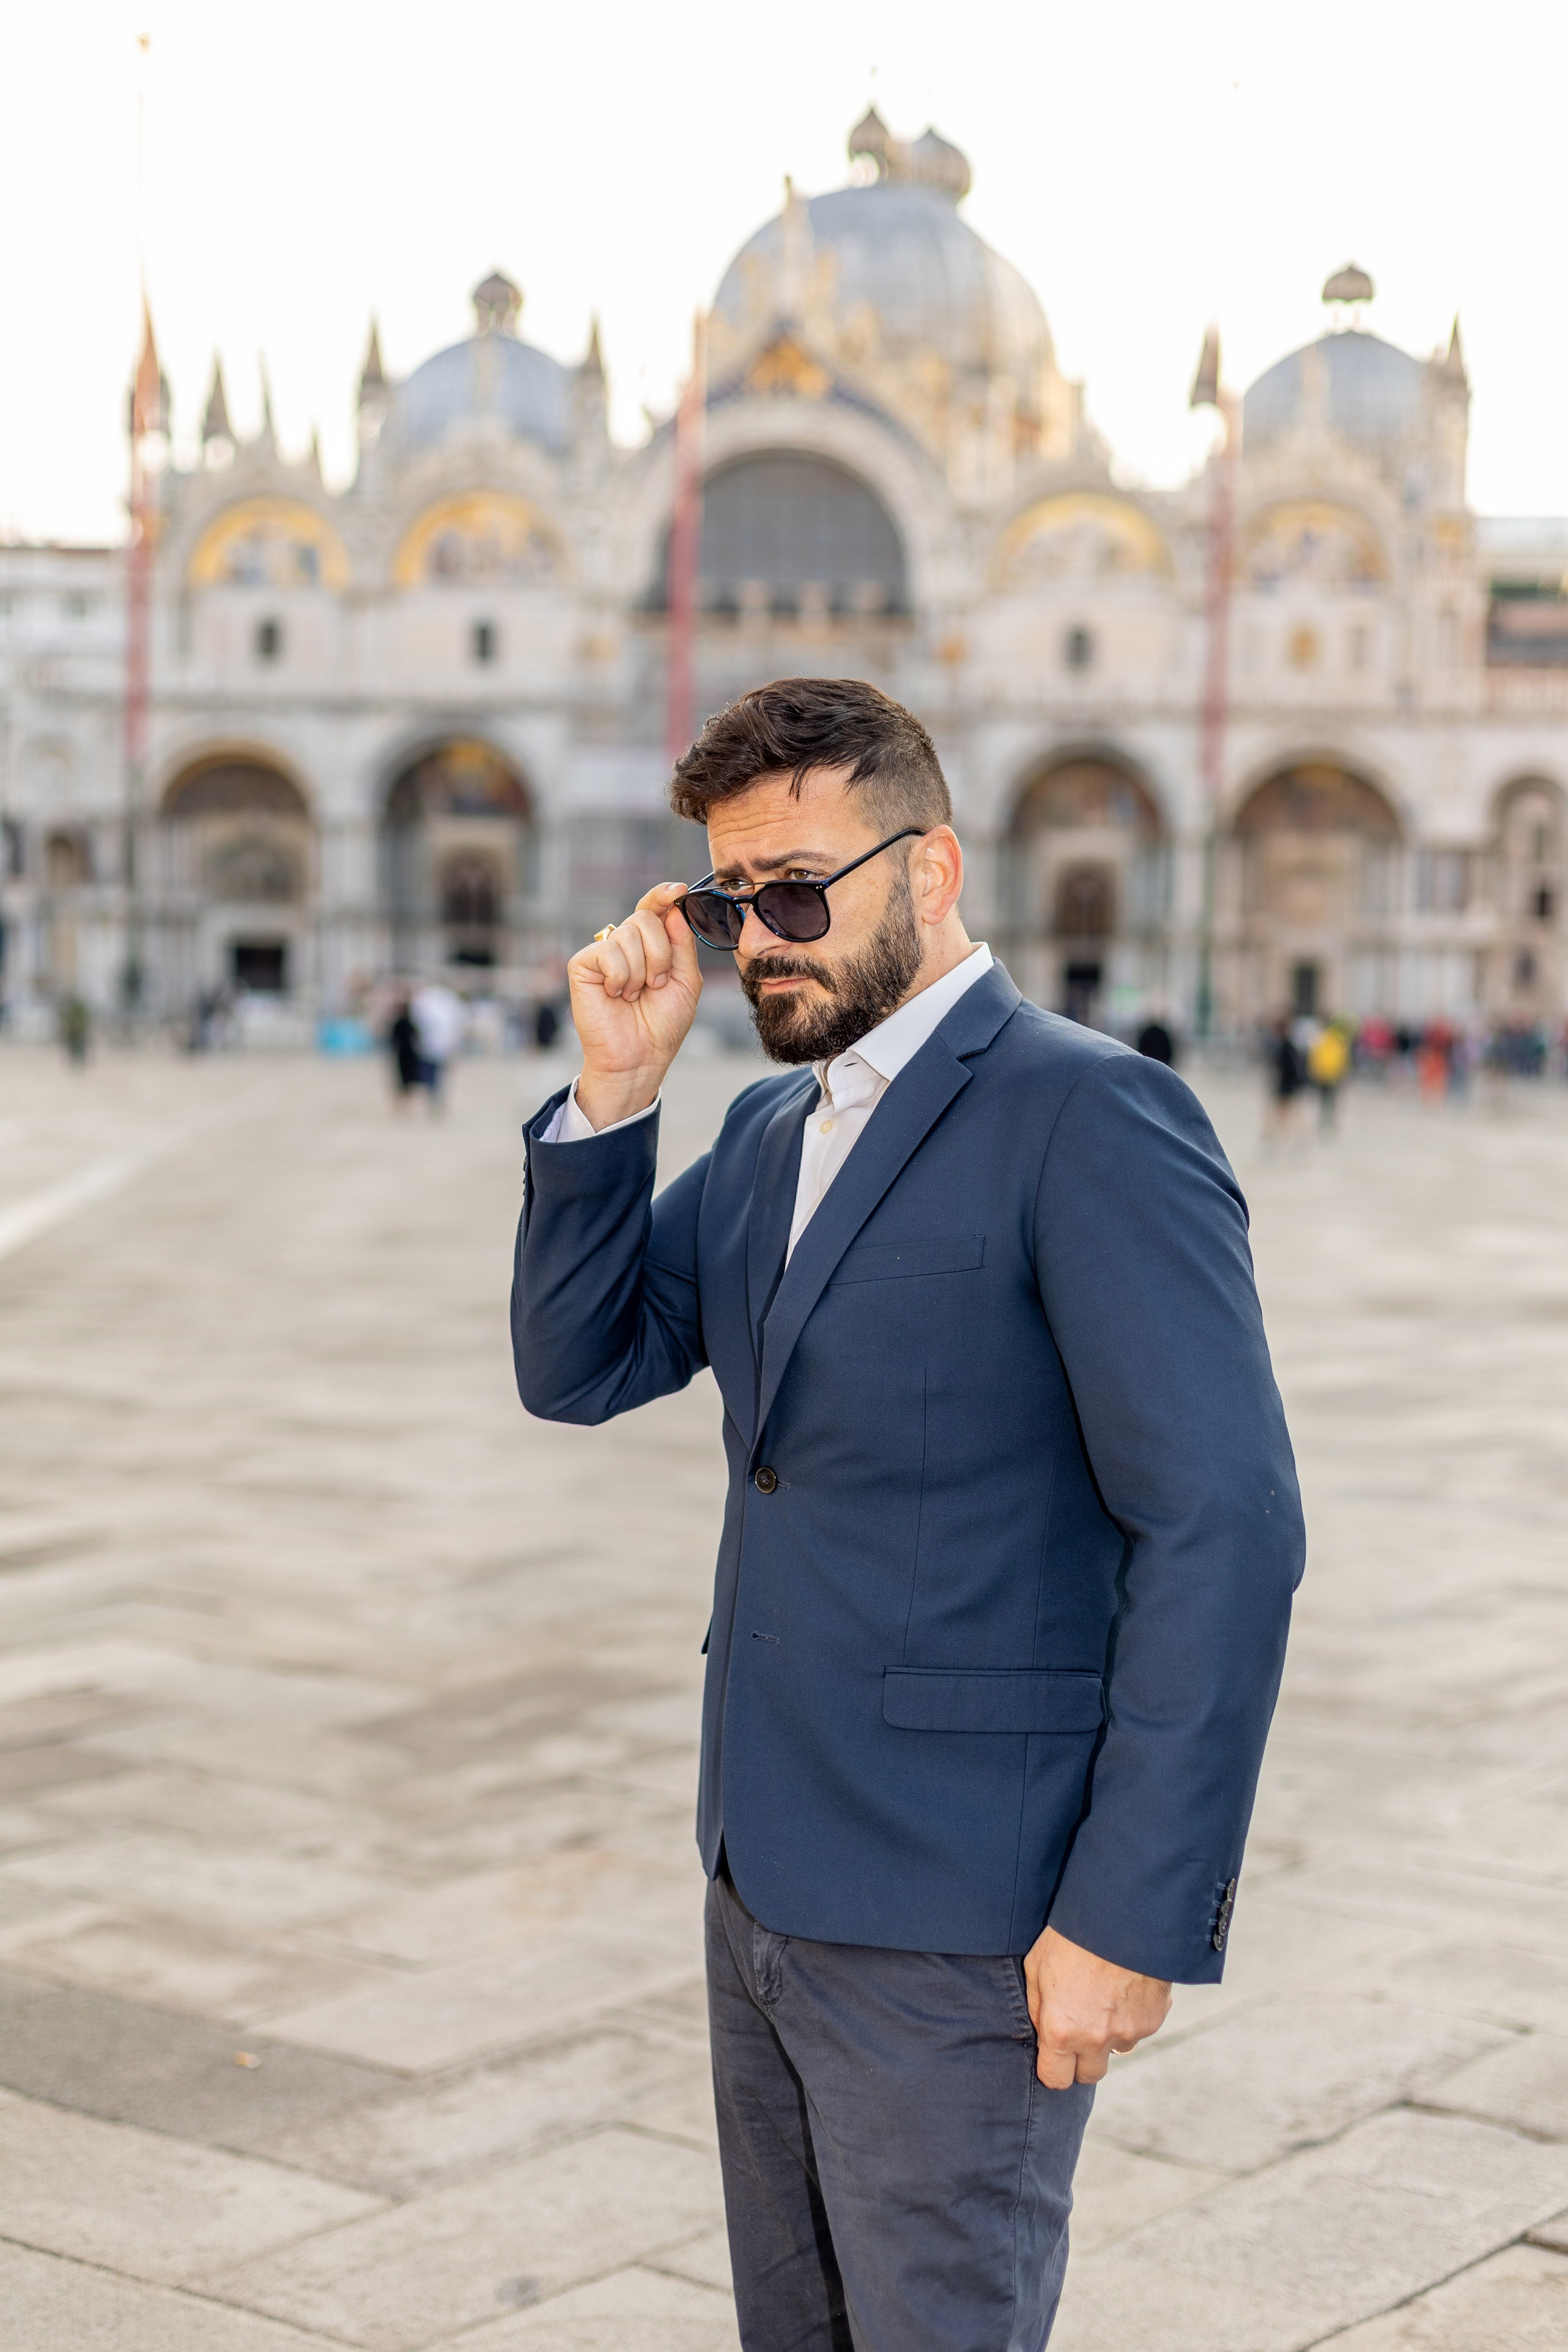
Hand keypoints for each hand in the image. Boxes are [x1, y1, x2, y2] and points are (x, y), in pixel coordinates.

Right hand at [567, 882, 702, 1128]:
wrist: (639, 1057)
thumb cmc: (662, 1024)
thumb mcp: (686, 981)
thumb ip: (682, 944)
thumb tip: (674, 909)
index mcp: (650, 945)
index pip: (654, 909)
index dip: (663, 896)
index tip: (679, 890)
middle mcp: (624, 944)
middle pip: (645, 918)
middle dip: (659, 954)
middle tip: (654, 985)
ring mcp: (602, 952)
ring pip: (628, 934)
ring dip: (641, 971)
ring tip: (633, 995)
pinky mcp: (582, 964)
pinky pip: (609, 952)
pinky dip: (620, 977)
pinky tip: (615, 995)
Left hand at [1023, 1924, 1171, 2087]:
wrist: (1121, 1913)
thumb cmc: (1071, 1935)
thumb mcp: (1036, 1967)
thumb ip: (1038, 2009)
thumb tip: (1044, 2033)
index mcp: (1061, 2030)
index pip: (1055, 2080)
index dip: (1053, 2068)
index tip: (1054, 2055)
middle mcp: (1095, 2039)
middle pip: (1088, 2075)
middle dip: (1082, 2058)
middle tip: (1079, 2026)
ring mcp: (1128, 2031)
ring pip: (1116, 2050)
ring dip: (1109, 2036)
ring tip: (1104, 1998)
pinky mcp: (1153, 2019)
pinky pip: (1139, 2029)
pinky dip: (1131, 2015)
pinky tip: (1125, 1985)